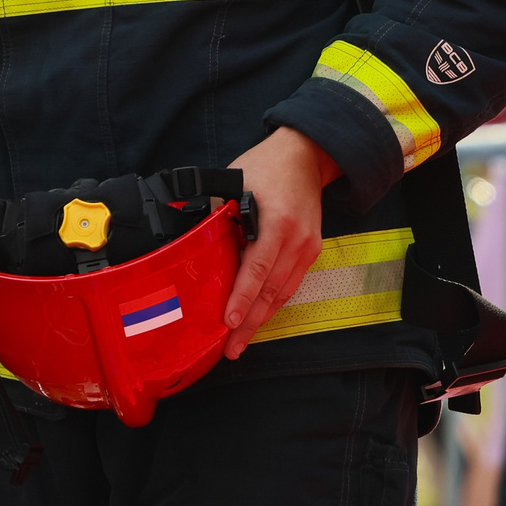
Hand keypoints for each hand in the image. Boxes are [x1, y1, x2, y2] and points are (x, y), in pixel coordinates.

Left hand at [221, 127, 339, 358]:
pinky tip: (259, 316)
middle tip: (231, 349)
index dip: (242, 298)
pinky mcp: (311, 250)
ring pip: (282, 293)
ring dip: (262, 319)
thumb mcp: (234, 182)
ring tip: (242, 341)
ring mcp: (307, 247)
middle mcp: (295, 240)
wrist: (306, 156)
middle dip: (250, 323)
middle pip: (270, 291)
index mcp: (275, 223)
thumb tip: (194, 241)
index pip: (256, 269)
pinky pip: (291, 284)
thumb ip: (218, 213)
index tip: (228, 322)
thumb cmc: (264, 166)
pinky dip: (274, 303)